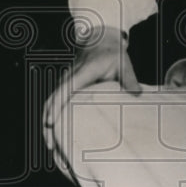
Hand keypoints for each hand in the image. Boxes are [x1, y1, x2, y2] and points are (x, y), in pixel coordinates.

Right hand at [42, 27, 140, 152]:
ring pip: (50, 102)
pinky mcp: (66, 87)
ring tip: (52, 146)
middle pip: (52, 100)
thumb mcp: (124, 63)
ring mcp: (66, 81)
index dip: (56, 106)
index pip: (65, 90)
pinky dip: (52, 117)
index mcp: (83, 72)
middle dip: (48, 122)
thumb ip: (129, 79)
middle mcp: (70, 77)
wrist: (101, 40)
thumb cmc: (112, 54)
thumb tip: (137, 95)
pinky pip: (55, 102)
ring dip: (48, 123)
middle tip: (52, 146)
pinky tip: (56, 134)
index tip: (51, 122)